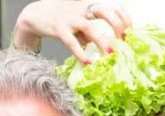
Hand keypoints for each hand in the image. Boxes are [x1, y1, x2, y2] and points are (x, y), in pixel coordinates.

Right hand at [13, 0, 130, 62]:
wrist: (35, 14)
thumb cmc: (61, 20)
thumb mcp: (78, 23)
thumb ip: (89, 32)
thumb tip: (102, 47)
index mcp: (89, 5)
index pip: (113, 6)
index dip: (124, 18)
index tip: (130, 33)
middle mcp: (82, 9)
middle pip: (105, 12)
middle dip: (117, 25)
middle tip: (124, 41)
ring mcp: (70, 18)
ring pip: (90, 27)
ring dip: (102, 41)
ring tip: (111, 54)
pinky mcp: (59, 29)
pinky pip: (71, 42)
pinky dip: (80, 52)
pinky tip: (88, 62)